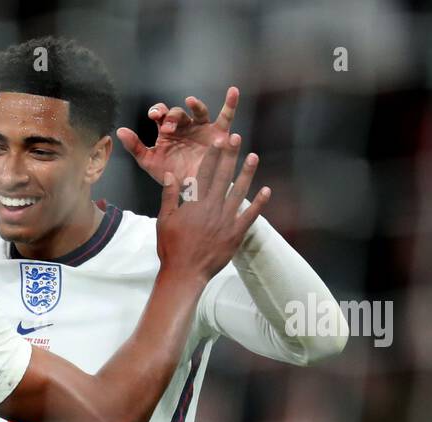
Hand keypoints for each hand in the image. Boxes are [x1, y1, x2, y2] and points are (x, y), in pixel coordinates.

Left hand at [117, 87, 238, 186]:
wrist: (192, 192)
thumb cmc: (170, 175)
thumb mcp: (149, 162)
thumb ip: (135, 147)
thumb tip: (120, 131)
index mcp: (167, 131)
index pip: (161, 114)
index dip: (157, 111)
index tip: (153, 116)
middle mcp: (185, 126)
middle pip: (178, 113)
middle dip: (172, 116)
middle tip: (167, 127)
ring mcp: (202, 128)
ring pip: (200, 111)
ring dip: (195, 107)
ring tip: (190, 102)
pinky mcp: (219, 134)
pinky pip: (226, 117)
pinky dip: (231, 104)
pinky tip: (233, 92)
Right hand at [155, 133, 269, 279]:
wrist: (185, 273)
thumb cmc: (171, 248)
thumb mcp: (163, 220)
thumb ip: (168, 196)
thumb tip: (170, 174)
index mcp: (194, 203)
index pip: (204, 172)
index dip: (212, 154)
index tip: (218, 139)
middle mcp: (212, 207)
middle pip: (223, 176)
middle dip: (230, 155)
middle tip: (236, 138)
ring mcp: (226, 220)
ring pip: (239, 191)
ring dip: (247, 173)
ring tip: (253, 157)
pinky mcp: (236, 233)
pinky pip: (250, 215)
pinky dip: (259, 203)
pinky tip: (267, 190)